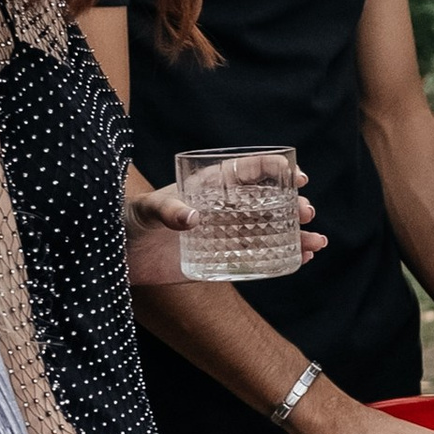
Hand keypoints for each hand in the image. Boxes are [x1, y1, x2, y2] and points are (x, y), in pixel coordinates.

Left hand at [124, 175, 322, 290]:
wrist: (116, 255)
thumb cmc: (128, 220)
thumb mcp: (146, 209)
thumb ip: (168, 210)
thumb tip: (194, 219)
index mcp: (210, 186)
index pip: (249, 171)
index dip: (276, 171)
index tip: (297, 176)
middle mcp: (223, 209)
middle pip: (267, 203)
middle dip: (292, 206)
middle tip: (306, 212)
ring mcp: (224, 236)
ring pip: (269, 234)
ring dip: (295, 236)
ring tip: (317, 242)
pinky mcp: (220, 263)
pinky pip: (257, 261)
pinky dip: (281, 260)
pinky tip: (302, 259)